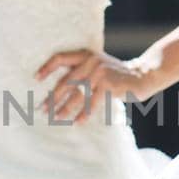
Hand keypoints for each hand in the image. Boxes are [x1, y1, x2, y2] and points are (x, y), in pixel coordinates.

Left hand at [34, 48, 150, 124]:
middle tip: (43, 109)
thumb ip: (82, 70)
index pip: (60, 58)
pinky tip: (78, 123)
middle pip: (66, 81)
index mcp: (86, 55)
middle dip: (53, 97)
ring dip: (66, 108)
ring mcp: (100, 73)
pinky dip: (84, 114)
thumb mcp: (98, 66)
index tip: (36, 79)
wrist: (143, 75)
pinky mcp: (108, 85)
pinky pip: (92, 103)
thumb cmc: (117, 74)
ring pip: (78, 95)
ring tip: (57, 118)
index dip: (47, 68)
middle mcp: (91, 61)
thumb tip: (59, 90)